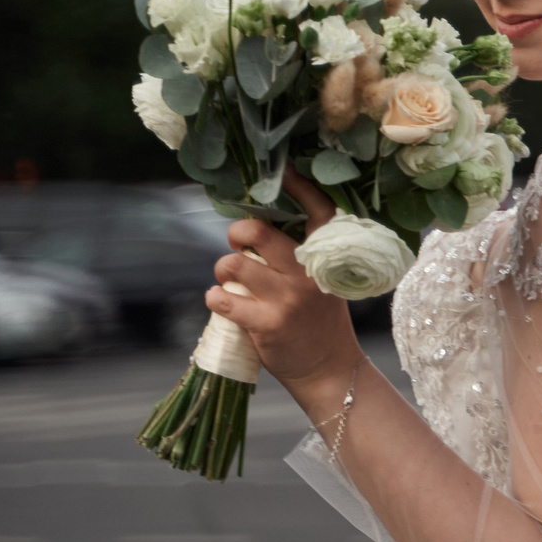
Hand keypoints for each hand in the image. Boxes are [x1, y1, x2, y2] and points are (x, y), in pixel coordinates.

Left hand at [206, 173, 363, 404]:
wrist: (328, 368)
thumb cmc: (319, 321)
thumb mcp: (324, 283)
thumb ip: (301, 258)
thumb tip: (259, 231)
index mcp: (326, 258)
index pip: (319, 212)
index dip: (300, 188)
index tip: (284, 172)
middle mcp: (309, 273)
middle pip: (260, 232)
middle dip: (238, 233)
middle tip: (237, 245)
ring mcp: (288, 298)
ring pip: (234, 264)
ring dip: (223, 270)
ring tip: (229, 281)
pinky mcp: (267, 323)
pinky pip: (222, 298)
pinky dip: (214, 297)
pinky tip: (221, 302)